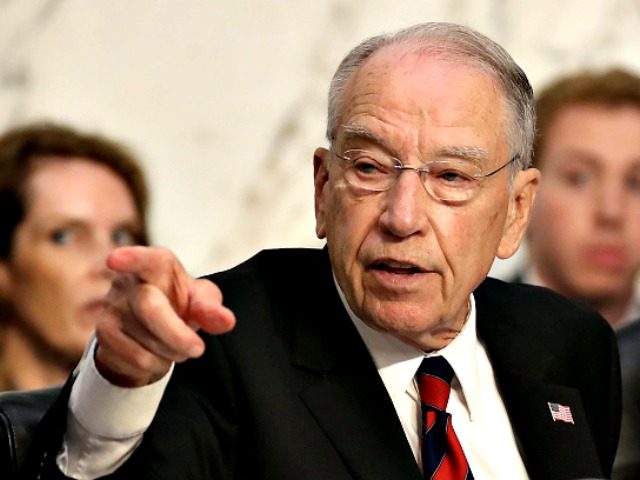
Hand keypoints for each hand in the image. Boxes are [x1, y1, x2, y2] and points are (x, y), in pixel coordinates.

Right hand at [94, 246, 235, 386]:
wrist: (149, 327)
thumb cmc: (179, 303)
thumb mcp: (201, 300)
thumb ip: (212, 308)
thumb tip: (227, 321)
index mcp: (156, 265)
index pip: (144, 259)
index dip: (131, 258)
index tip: (114, 260)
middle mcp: (128, 282)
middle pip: (151, 309)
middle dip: (177, 334)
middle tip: (198, 349)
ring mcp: (112, 307)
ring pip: (147, 341)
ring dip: (172, 352)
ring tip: (175, 344)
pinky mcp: (104, 334)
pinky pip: (138, 359)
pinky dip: (157, 364)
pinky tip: (157, 353)